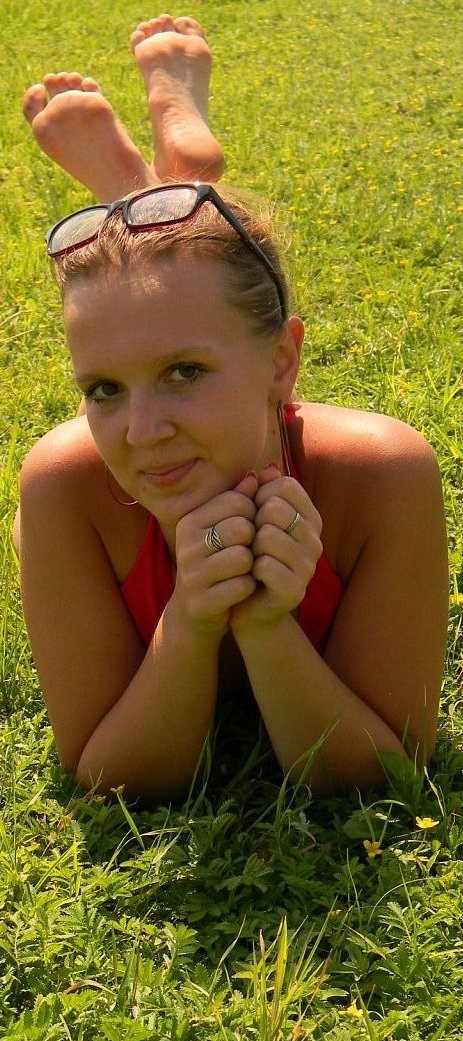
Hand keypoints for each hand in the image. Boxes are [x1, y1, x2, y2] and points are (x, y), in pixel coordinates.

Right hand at [170, 472, 258, 637]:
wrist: (196, 610)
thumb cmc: (216, 561)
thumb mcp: (222, 528)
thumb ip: (239, 500)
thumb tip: (258, 474)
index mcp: (190, 521)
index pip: (237, 501)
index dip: (254, 514)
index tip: (250, 527)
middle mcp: (186, 545)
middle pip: (242, 528)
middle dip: (253, 541)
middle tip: (248, 551)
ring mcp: (191, 574)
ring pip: (243, 557)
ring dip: (252, 565)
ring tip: (244, 570)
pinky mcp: (201, 601)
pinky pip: (242, 586)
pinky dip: (248, 587)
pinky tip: (240, 589)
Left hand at [230, 465, 322, 632]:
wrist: (250, 607)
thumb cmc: (252, 557)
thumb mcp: (255, 520)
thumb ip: (261, 493)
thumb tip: (266, 468)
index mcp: (310, 519)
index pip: (285, 486)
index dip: (260, 495)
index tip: (253, 514)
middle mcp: (315, 541)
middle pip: (274, 508)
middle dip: (253, 522)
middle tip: (250, 542)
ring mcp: (308, 567)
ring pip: (267, 536)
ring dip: (250, 547)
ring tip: (251, 559)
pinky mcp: (294, 591)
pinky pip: (264, 565)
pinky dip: (250, 568)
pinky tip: (252, 576)